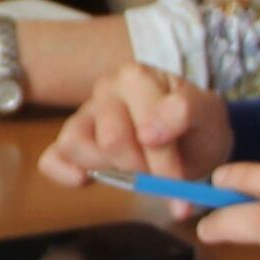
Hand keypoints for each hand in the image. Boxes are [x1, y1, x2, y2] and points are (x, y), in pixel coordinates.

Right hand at [38, 65, 227, 192]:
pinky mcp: (70, 140)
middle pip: (111, 141)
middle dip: (140, 169)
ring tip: (132, 172)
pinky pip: (51, 158)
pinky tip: (86, 180)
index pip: (143, 128)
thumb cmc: (195, 126)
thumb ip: (186, 110)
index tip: (180, 182)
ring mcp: (85, 114)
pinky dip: (64, 173)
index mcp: (137, 77)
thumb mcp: (208, 114)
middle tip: (159, 176)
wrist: (191, 138)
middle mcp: (106, 89)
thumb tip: (148, 132)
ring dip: (107, 169)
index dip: (164, 164)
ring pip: (75, 144)